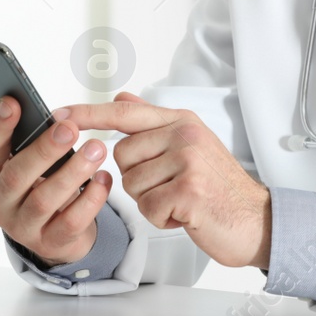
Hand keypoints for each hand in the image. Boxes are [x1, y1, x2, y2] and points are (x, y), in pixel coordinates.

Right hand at [0, 92, 110, 266]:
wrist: (52, 232)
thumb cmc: (32, 184)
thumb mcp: (11, 158)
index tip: (13, 102)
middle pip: (16, 176)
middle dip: (43, 150)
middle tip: (68, 128)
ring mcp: (24, 227)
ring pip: (45, 199)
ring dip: (73, 172)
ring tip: (96, 149)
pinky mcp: (52, 242)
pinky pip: (72, 221)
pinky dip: (91, 198)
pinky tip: (104, 178)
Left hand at [57, 92, 270, 269]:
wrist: (256, 220)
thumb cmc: (220, 187)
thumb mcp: (190, 145)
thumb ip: (153, 123)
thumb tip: (121, 96)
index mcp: (181, 121)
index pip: (126, 112)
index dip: (89, 113)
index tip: (58, 115)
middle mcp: (184, 134)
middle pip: (122, 155)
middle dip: (138, 178)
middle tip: (171, 185)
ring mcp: (187, 161)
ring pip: (132, 184)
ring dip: (152, 201)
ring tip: (181, 200)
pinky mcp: (188, 190)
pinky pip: (147, 208)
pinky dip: (162, 219)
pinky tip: (186, 214)